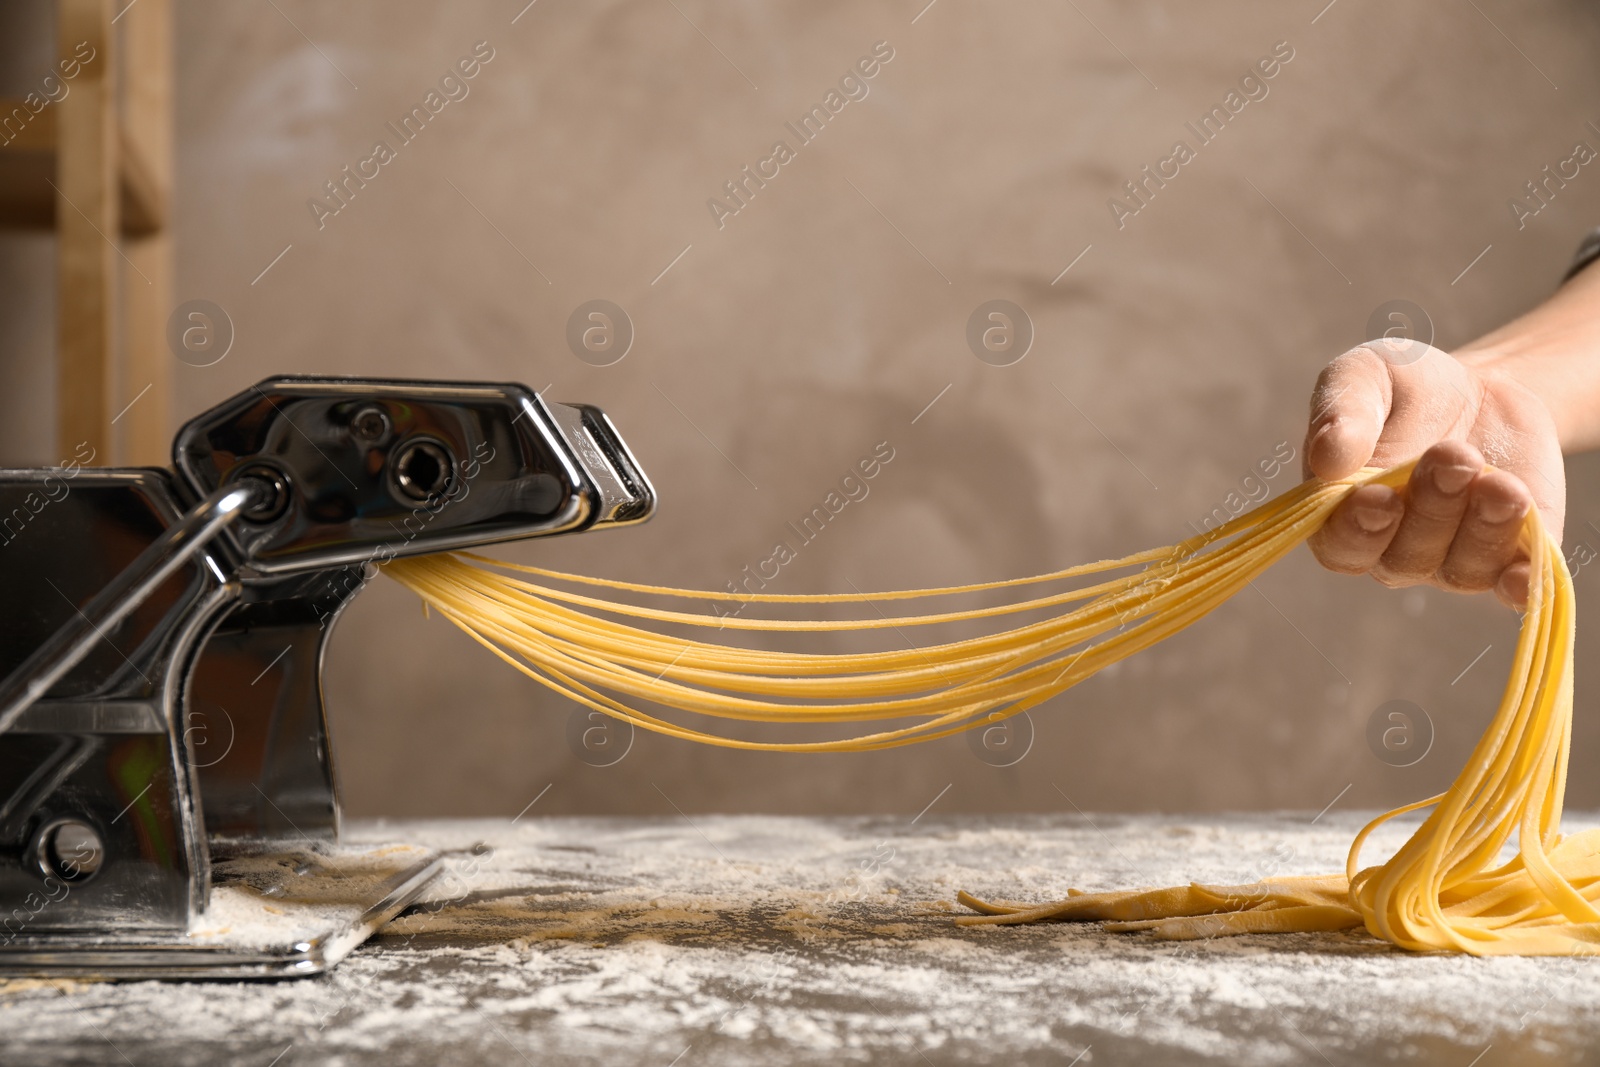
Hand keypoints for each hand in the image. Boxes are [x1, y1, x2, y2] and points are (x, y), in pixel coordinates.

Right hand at [1302, 340, 1564, 608]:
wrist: (1481, 390)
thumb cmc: (1404, 388)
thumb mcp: (1365, 376)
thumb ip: (1341, 412)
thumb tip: (1326, 458)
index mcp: (1342, 514)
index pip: (1341, 545)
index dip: (1358, 529)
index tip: (1380, 496)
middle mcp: (1394, 548)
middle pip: (1405, 556)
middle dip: (1433, 508)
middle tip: (1454, 454)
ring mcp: (1454, 557)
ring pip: (1464, 568)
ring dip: (1484, 529)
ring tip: (1502, 483)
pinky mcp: (1513, 553)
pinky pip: (1520, 584)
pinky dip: (1522, 585)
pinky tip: (1523, 579)